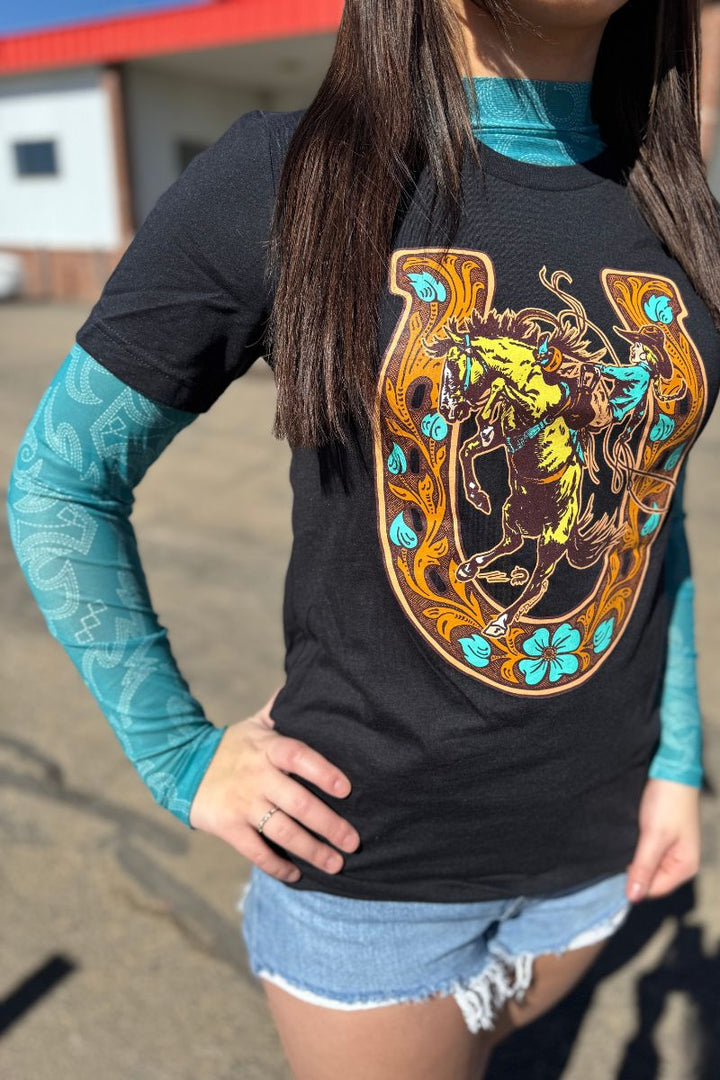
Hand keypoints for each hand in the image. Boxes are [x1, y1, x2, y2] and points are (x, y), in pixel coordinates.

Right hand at [189, 686, 360, 881]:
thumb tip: (308, 679)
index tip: (346, 789)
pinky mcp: (228, 827)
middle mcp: (257, 776)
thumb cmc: (233, 746)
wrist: (182, 766)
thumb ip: (282, 708)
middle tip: (353, 841)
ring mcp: (242, 804)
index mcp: (268, 748)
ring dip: (311, 850)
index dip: (323, 772)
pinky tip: (297, 874)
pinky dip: (277, 866)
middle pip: (297, 803)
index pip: (299, 757)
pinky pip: (256, 851)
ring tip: (336, 863)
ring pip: (282, 831)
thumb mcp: (256, 723)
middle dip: (329, 825)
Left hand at [626, 777, 700, 902]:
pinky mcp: (663, 838)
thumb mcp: (653, 836)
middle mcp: (681, 862)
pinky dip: (636, 849)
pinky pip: (647, 853)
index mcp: (685, 867)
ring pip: (647, 866)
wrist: (672, 771)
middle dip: (634, 871)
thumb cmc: (668, 803)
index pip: (654, 889)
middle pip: (651, 879)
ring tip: (622, 846)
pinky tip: (627, 841)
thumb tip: (633, 897)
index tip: (614, 873)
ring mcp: (672, 851)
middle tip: (617, 856)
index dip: (634, 884)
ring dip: (634, 859)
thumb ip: (643, 868)